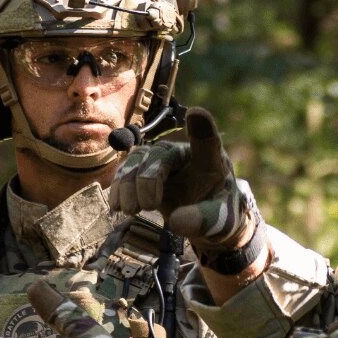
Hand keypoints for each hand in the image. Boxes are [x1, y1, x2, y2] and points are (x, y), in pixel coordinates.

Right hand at [109, 107, 256, 251]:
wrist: (203, 217)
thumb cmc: (216, 212)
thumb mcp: (220, 219)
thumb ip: (203, 219)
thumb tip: (175, 222)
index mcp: (209, 160)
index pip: (207, 140)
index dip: (201, 126)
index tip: (196, 114)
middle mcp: (183, 153)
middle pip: (159, 154)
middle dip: (147, 179)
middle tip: (148, 207)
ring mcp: (161, 159)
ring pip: (138, 160)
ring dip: (128, 184)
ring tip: (130, 210)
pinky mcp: (145, 170)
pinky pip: (126, 170)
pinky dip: (119, 187)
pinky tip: (117, 205)